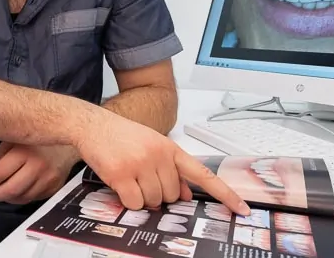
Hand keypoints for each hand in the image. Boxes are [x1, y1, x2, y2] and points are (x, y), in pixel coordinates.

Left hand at [0, 142, 78, 203]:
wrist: (69, 137)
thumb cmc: (37, 136)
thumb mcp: (14, 138)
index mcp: (24, 151)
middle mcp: (37, 167)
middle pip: (10, 190)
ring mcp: (48, 179)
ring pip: (21, 198)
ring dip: (7, 198)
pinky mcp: (55, 187)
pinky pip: (33, 199)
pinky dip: (21, 198)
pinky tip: (15, 192)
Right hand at [74, 109, 249, 214]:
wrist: (92, 125)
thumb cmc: (121, 136)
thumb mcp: (152, 145)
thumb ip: (170, 167)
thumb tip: (184, 193)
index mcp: (170, 148)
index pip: (203, 175)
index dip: (224, 194)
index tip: (241, 209)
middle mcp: (158, 155)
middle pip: (171, 195)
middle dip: (158, 194)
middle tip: (141, 178)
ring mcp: (139, 164)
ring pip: (153, 201)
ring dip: (141, 197)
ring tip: (128, 177)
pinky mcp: (121, 174)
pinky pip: (134, 203)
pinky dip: (127, 200)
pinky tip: (120, 183)